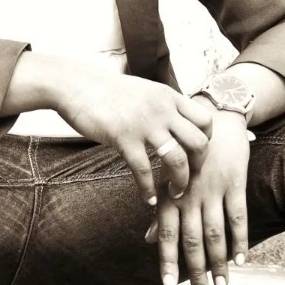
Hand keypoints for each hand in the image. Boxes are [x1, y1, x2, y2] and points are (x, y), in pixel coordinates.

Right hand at [56, 66, 213, 203]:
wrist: (76, 86)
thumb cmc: (106, 90)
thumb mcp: (144, 90)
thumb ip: (162, 105)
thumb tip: (175, 121)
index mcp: (169, 96)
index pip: (206, 120)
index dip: (207, 141)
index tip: (196, 154)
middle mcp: (162, 109)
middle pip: (199, 142)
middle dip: (199, 165)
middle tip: (190, 177)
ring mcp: (144, 124)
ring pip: (178, 159)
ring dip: (180, 182)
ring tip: (175, 193)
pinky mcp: (124, 138)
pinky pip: (144, 170)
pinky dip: (148, 189)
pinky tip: (148, 199)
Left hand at [151, 108, 250, 284]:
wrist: (213, 117)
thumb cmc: (186, 153)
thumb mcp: (169, 178)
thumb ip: (162, 210)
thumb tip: (150, 239)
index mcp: (169, 193)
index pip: (166, 233)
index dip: (167, 260)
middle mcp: (189, 193)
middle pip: (192, 239)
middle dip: (196, 269)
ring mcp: (212, 189)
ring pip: (215, 233)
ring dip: (218, 261)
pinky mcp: (234, 183)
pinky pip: (237, 217)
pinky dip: (239, 240)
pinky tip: (240, 261)